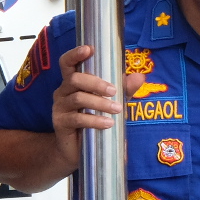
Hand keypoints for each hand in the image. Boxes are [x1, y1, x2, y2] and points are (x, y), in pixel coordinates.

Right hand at [49, 44, 122, 170]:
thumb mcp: (110, 102)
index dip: (75, 54)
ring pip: (77, 98)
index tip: (89, 49)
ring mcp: (59, 108)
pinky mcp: (60, 124)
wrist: (74, 150)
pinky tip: (108, 124)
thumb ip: (123, 89)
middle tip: (114, 91)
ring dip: (100, 103)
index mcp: (72, 82)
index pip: (67, 63)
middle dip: (96, 83)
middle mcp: (63, 92)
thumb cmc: (92, 120)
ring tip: (117, 110)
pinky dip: (95, 120)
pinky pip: (78, 119)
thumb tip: (140, 77)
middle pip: (74, 79)